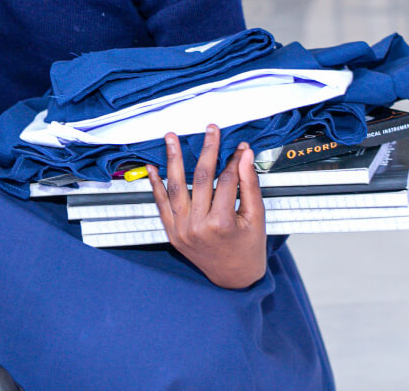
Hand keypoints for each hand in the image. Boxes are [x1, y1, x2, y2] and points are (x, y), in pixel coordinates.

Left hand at [147, 125, 267, 288]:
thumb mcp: (256, 217)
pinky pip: (160, 204)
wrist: (233, 278)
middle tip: (210, 130)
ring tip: (171, 138)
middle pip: (201, 178)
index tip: (240, 146)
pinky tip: (152, 166)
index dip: (235, 160)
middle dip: (207, 150)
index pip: (227, 181)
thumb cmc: (248, 248)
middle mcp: (197, 226)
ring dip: (173, 159)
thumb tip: (245, 155)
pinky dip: (155, 185)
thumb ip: (250, 185)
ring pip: (176, 187)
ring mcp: (181, 230)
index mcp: (221, 224)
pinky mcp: (171, 232)